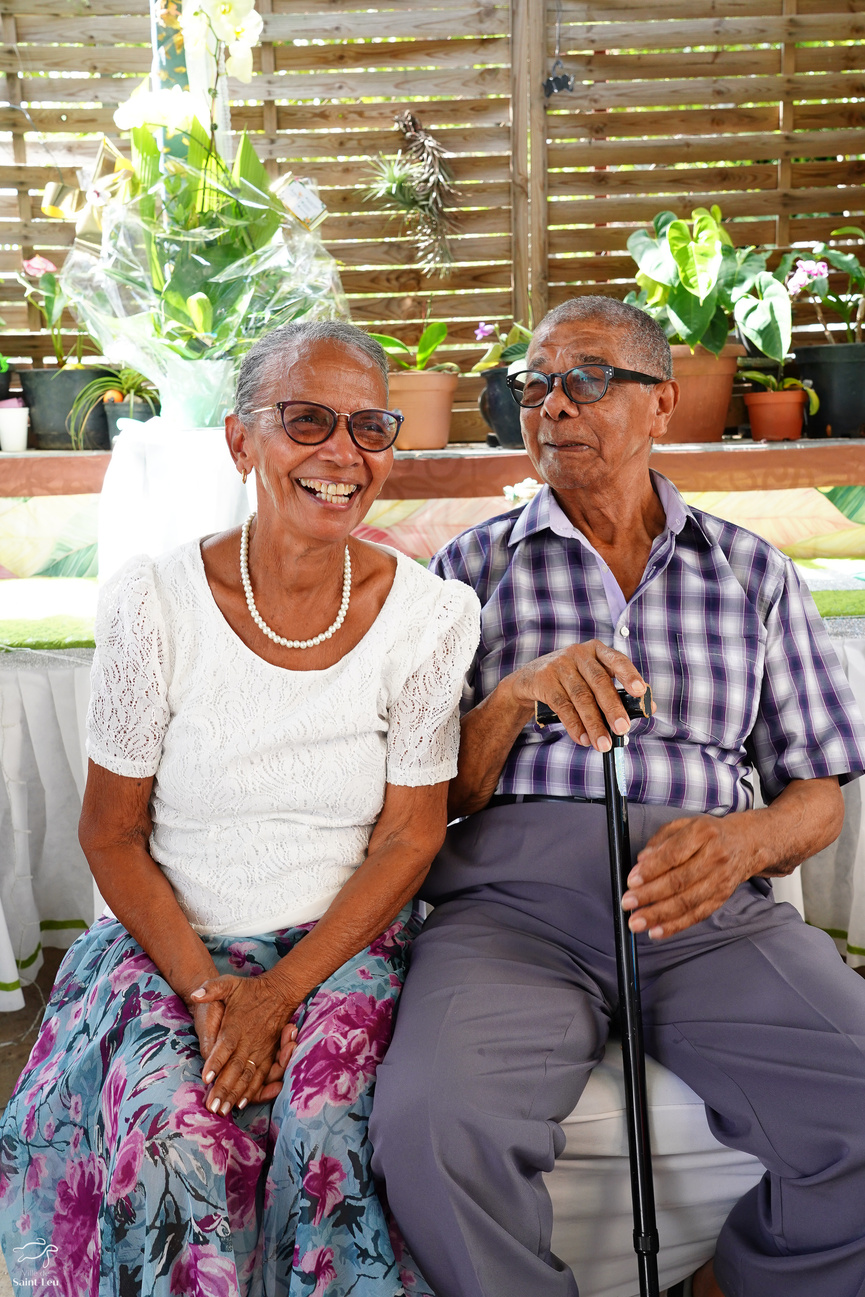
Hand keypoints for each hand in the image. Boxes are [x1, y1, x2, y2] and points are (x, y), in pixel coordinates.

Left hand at [188, 972, 299, 1112]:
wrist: (280, 992)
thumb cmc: (250, 990)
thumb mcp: (229, 983)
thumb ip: (212, 988)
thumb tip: (195, 994)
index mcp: (236, 1026)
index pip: (224, 1047)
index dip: (216, 1062)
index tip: (206, 1078)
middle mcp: (248, 1041)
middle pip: (235, 1068)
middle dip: (223, 1089)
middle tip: (212, 1106)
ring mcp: (259, 1050)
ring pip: (246, 1076)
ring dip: (235, 1094)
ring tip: (224, 1110)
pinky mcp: (267, 1055)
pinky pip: (260, 1076)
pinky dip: (252, 1091)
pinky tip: (242, 1103)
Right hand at [509, 640, 652, 751]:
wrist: (529, 679)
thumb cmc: (571, 680)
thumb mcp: (592, 679)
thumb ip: (619, 690)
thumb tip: (649, 706)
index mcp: (597, 650)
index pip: (617, 660)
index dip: (629, 675)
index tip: (640, 691)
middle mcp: (579, 653)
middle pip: (599, 682)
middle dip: (613, 708)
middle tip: (623, 729)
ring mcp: (560, 665)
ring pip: (581, 697)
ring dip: (594, 724)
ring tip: (603, 744)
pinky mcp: (544, 680)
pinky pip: (562, 706)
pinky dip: (574, 725)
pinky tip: (583, 739)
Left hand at [621, 812, 756, 938]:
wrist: (746, 844)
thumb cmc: (708, 834)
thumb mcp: (683, 825)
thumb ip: (660, 841)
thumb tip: (642, 860)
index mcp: (702, 833)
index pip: (673, 855)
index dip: (651, 870)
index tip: (631, 881)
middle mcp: (714, 857)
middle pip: (679, 881)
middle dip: (650, 895)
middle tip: (628, 903)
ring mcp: (719, 880)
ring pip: (687, 902)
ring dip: (659, 915)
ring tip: (637, 922)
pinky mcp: (721, 898)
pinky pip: (696, 915)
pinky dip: (675, 926)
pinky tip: (656, 932)